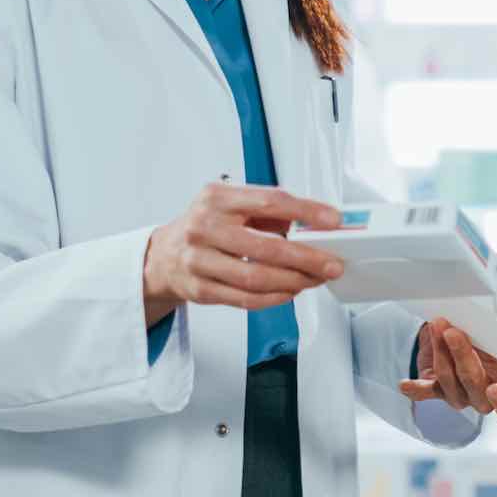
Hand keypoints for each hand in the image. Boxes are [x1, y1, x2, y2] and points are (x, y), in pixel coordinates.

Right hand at [143, 183, 344, 324]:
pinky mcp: (200, 289)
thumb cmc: (207, 227)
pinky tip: (291, 291)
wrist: (163, 255)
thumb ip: (269, 211)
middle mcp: (204, 227)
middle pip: (267, 246)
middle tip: (332, 263)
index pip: (270, 201)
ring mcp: (199, 260)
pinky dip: (275, 297)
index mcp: (217, 198)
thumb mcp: (231, 204)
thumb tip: (316, 223)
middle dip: (307, 258)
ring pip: (257, 277)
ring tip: (315, 279)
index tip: (333, 220)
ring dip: (294, 281)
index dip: (306, 211)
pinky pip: (245, 299)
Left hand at [399, 317, 496, 419]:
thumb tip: (481, 317)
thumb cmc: (491, 337)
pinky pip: (425, 392)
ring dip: (440, 352)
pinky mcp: (438, 390)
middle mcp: (484, 396)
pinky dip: (415, 388)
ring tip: (437, 326)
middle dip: (462, 357)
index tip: (495, 389)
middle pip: (474, 386)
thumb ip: (495, 334)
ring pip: (448, 381)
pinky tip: (405, 385)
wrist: (468, 335)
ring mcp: (460, 396)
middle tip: (453, 333)